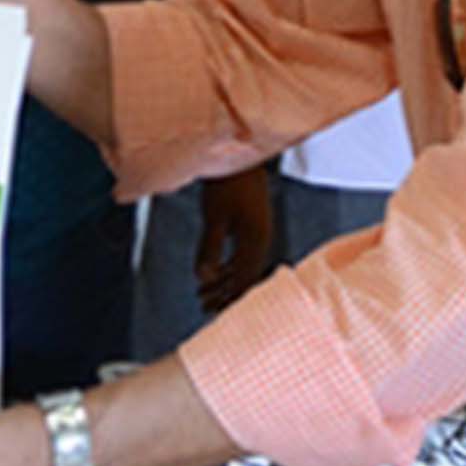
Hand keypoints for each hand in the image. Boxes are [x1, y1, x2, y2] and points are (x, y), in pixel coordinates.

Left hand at [195, 167, 271, 314]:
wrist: (239, 156)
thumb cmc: (226, 184)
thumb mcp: (214, 217)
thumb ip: (209, 248)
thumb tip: (204, 278)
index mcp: (255, 240)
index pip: (243, 279)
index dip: (227, 297)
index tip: (211, 310)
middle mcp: (261, 240)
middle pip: (244, 277)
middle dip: (224, 294)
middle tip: (203, 307)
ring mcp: (258, 233)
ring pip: (242, 267)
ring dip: (223, 282)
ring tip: (203, 294)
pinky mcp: (251, 227)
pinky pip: (241, 255)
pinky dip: (227, 267)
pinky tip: (214, 274)